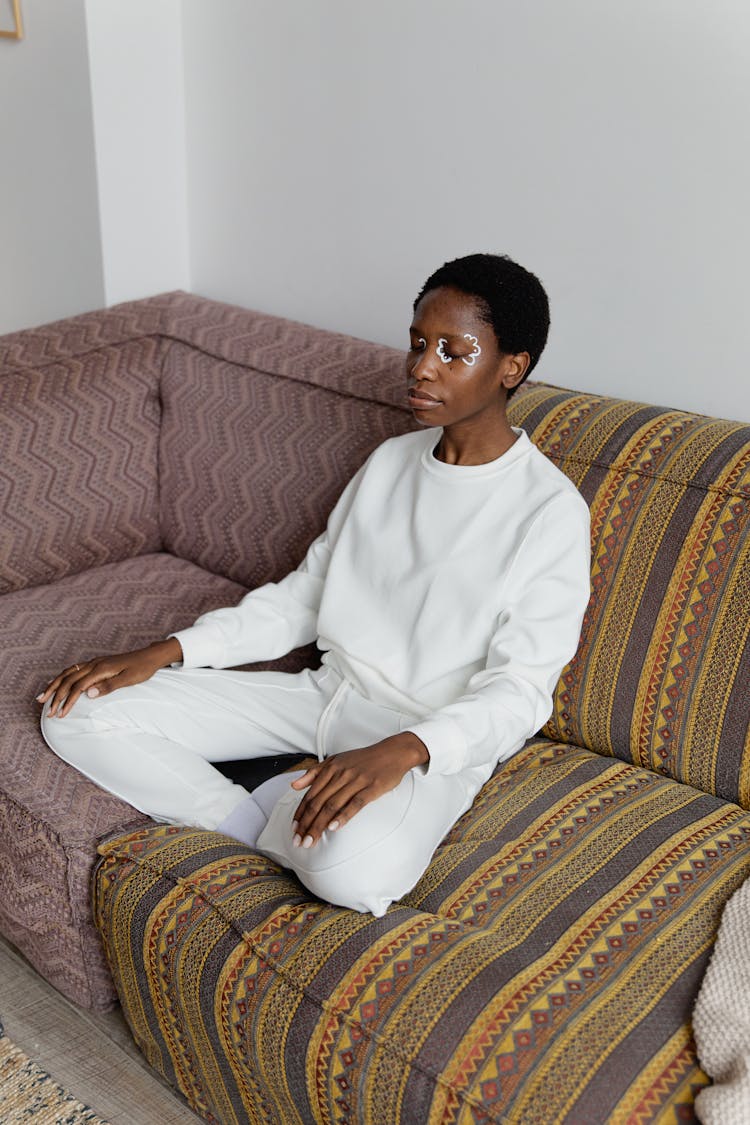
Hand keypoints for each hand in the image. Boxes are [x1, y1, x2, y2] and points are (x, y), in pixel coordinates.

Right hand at [37, 637, 182, 717]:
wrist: (150, 656)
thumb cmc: (141, 669)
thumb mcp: (128, 679)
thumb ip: (108, 686)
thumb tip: (88, 694)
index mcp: (101, 669)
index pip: (78, 687)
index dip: (67, 702)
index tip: (61, 715)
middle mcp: (94, 664)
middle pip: (68, 680)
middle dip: (56, 697)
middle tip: (48, 712)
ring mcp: (94, 662)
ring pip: (68, 673)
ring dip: (54, 686)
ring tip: (42, 697)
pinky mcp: (96, 663)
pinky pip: (74, 670)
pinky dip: (62, 677)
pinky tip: (56, 683)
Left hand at [290, 732, 428, 847]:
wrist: (393, 753)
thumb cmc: (365, 759)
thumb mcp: (337, 760)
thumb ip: (315, 773)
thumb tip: (294, 785)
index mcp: (331, 768)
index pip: (310, 794)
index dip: (300, 813)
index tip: (294, 828)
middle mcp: (341, 774)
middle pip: (318, 803)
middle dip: (306, 824)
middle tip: (298, 841)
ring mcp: (357, 781)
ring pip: (332, 805)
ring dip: (319, 825)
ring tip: (311, 840)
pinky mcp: (372, 788)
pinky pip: (355, 803)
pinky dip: (343, 816)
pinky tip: (334, 827)